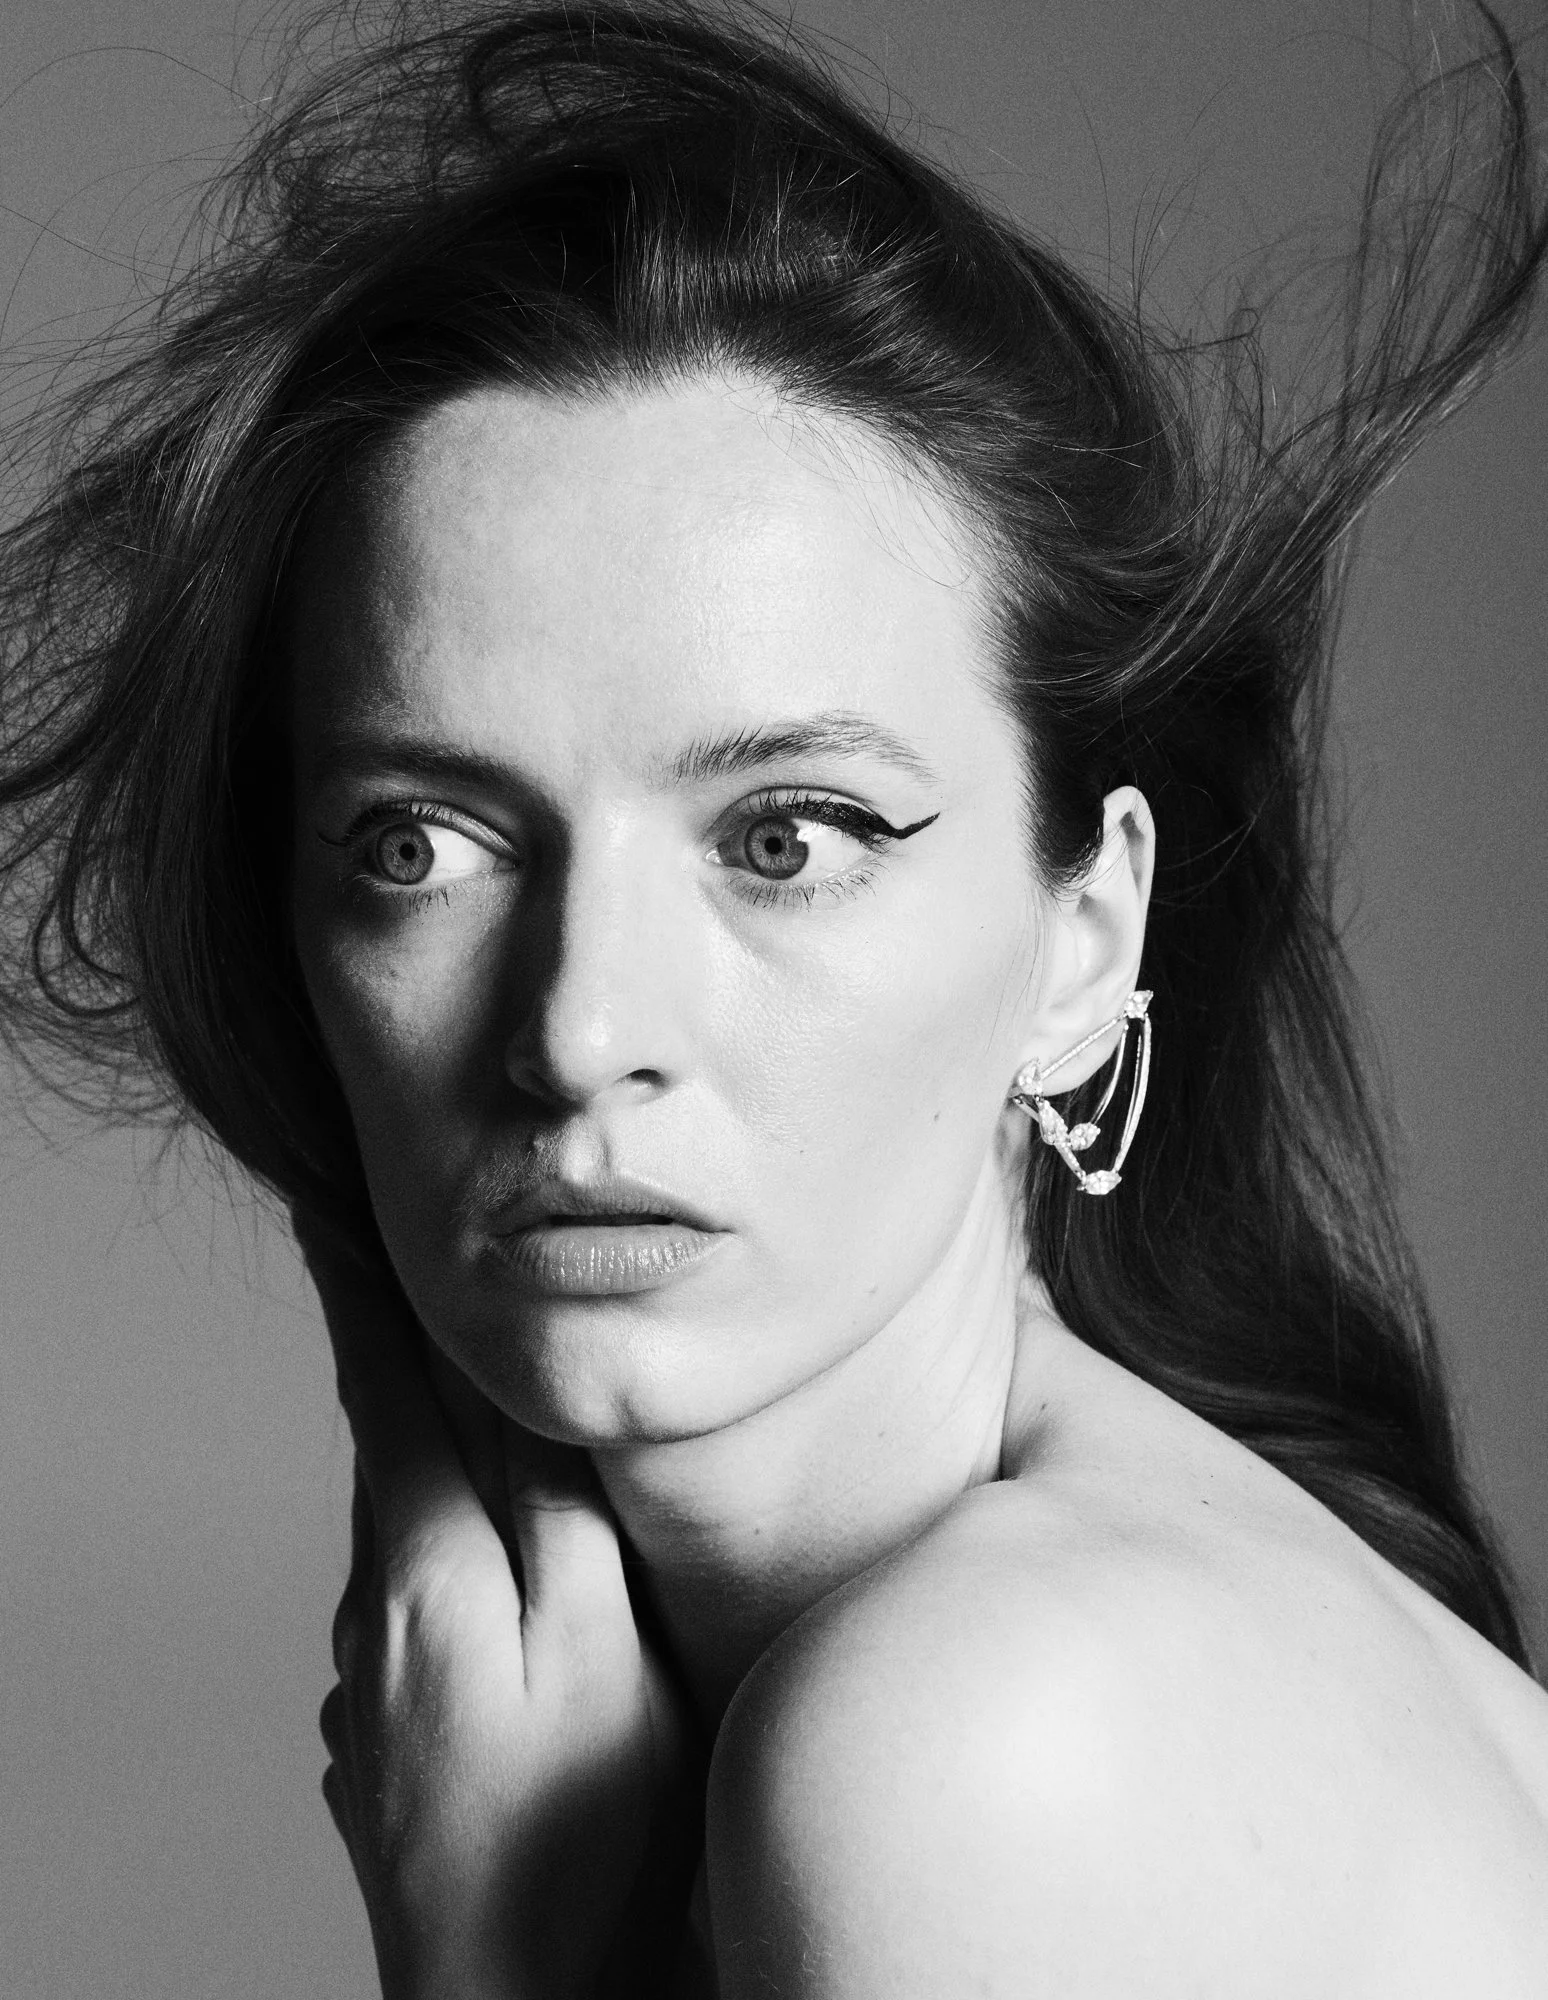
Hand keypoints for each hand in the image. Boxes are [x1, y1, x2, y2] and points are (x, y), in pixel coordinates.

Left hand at [299, 1223, 700, 1998]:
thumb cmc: (589, 1841)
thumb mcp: (606, 1653)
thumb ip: (561, 1514)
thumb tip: (519, 1392)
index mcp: (426, 1577)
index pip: (387, 1394)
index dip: (360, 1294)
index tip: (332, 1205)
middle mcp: (375, 1620)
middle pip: (386, 1455)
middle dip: (395, 1361)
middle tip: (416, 1275)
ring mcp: (373, 1691)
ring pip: (399, 1534)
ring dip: (424, 1461)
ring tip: (473, 1413)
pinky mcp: (387, 1746)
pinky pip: (408, 1612)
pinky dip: (439, 1556)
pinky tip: (492, 1582)